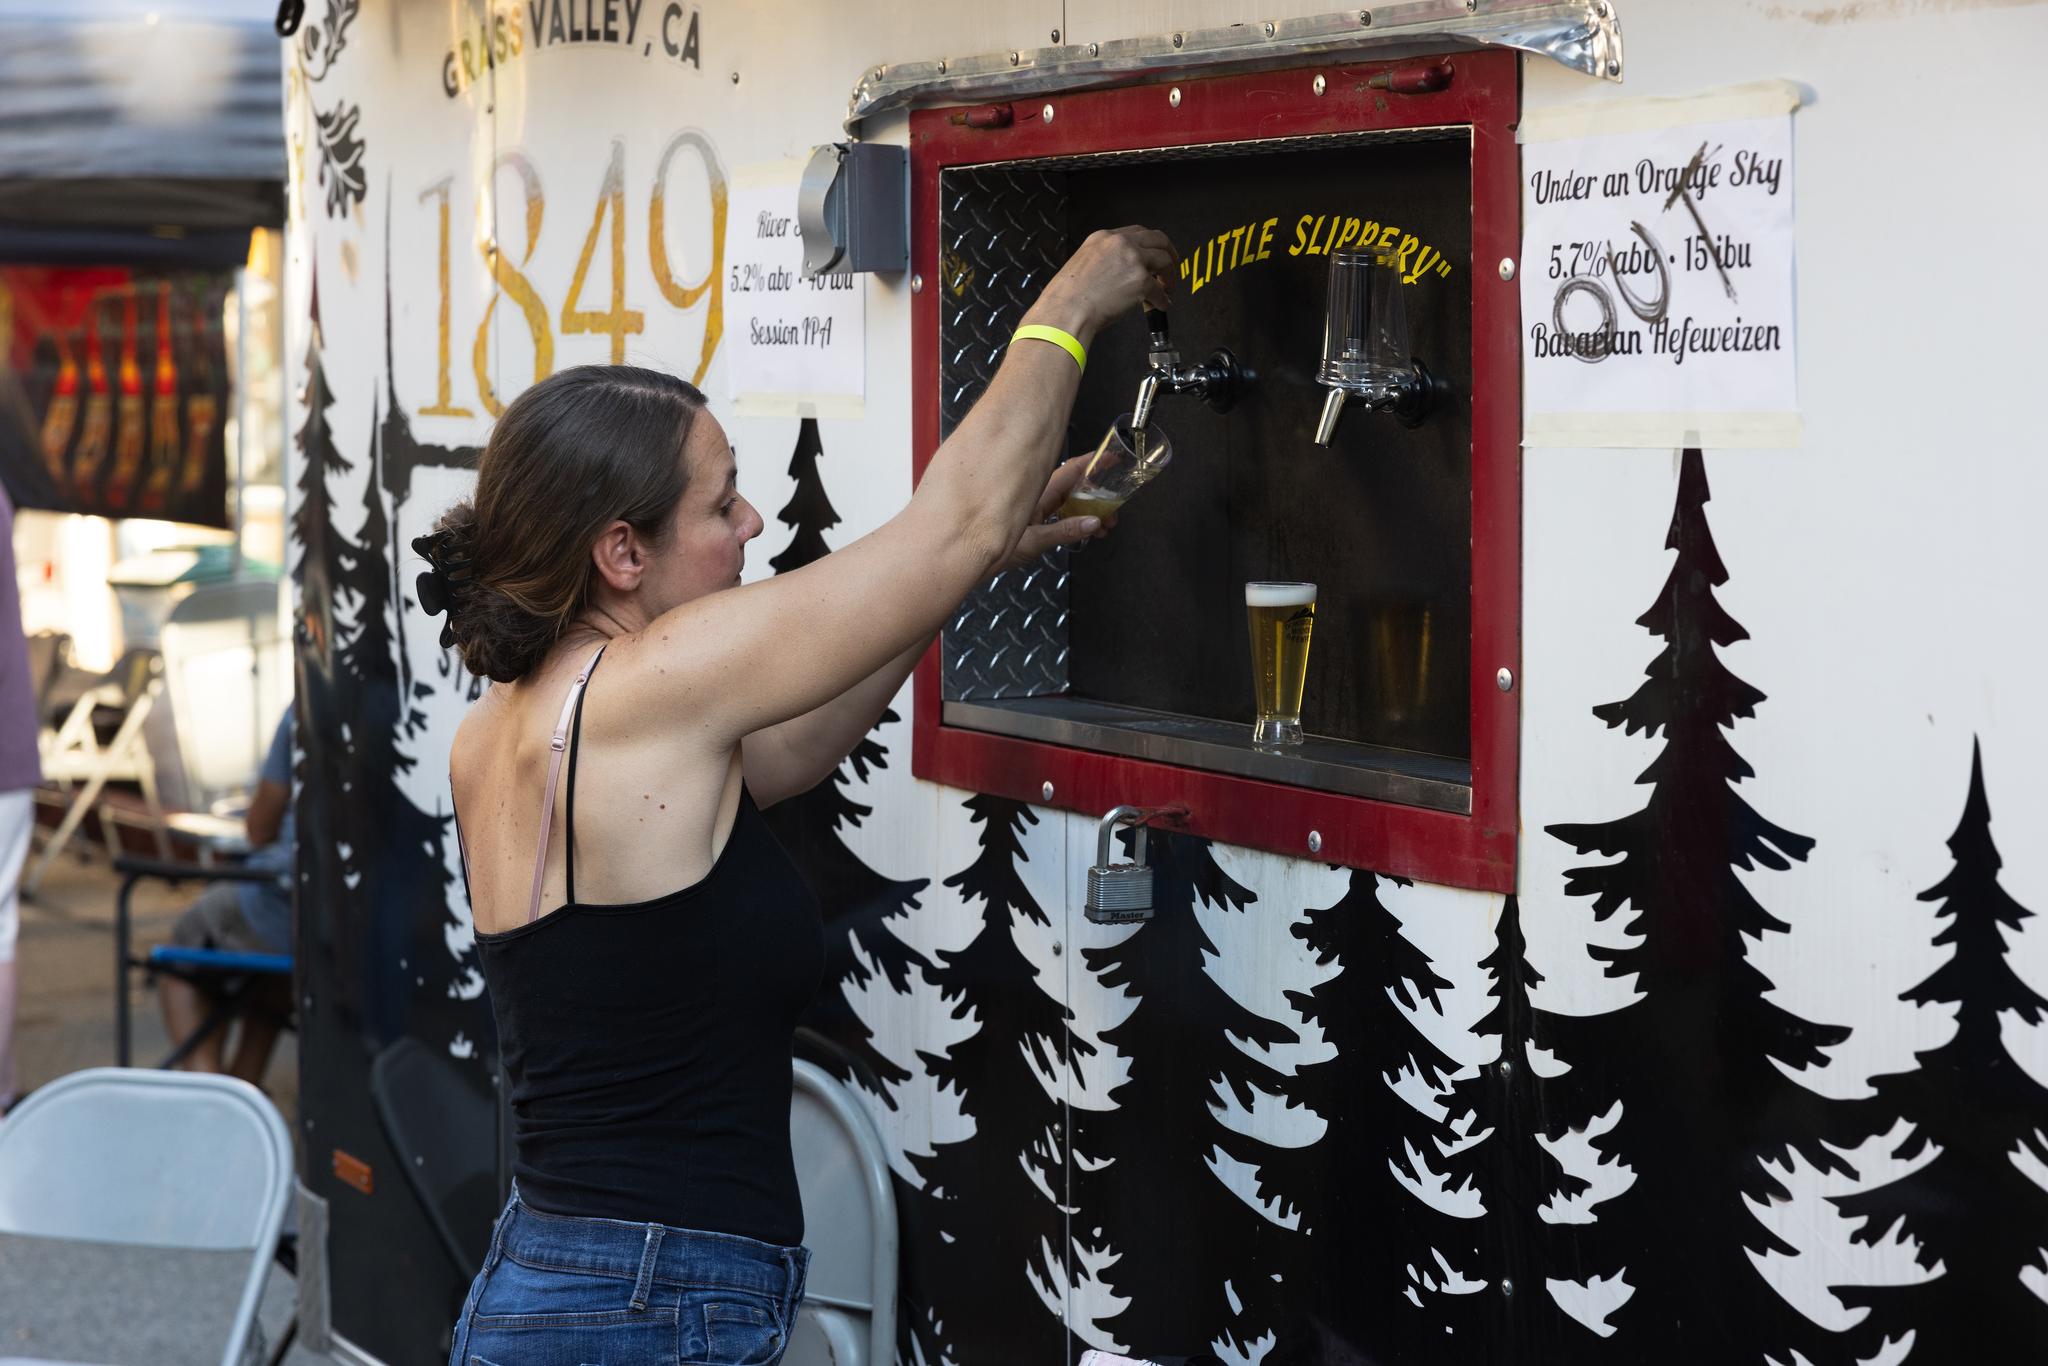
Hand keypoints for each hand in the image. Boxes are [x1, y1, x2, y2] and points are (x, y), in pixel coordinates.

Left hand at [990, 456, 1110, 577]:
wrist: (967, 557)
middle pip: (1076, 488)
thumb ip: (1064, 532)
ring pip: (1072, 502)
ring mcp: (1038, 508)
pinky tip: (1090, 530)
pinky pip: (1064, 514)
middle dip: (1099, 496)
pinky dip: (1080, 520)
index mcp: (1037, 494)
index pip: (1071, 471)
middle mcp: (1038, 497)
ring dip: (1092, 511)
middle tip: (1115, 509)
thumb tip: (1092, 522)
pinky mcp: (1036, 521)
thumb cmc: (987, 547)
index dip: (1093, 462)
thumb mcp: (1032, 542)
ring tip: (1106, 526)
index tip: (1111, 457)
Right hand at [1022, 226, 1177, 342]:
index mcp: (1102, 237)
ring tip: (1168, 289)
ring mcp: (1132, 260)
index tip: (1154, 254)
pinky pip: (1160, 290)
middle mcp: (1119, 243)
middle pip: (1157, 239)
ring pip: (1164, 260)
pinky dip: (1163, 299)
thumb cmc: (1067, 297)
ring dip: (1170, 276)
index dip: (1149, 244)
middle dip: (1169, 252)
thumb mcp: (1083, 264)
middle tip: (1171, 266)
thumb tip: (1122, 274)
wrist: (1065, 311)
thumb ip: (1105, 261)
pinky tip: (1161, 305)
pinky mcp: (1140, 281)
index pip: (1136, 232)